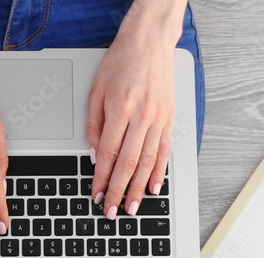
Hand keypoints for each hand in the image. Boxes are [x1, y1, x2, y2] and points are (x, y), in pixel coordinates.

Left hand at [87, 1, 185, 218]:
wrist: (149, 41)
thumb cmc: (120, 62)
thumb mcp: (96, 89)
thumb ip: (93, 124)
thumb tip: (94, 155)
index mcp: (120, 108)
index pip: (108, 153)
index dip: (101, 178)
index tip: (97, 194)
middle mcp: (141, 116)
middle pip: (128, 163)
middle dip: (119, 191)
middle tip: (112, 211)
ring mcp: (158, 118)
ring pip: (148, 161)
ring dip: (139, 188)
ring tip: (133, 207)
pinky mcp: (169, 119)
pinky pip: (165, 150)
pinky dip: (159, 171)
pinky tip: (154, 187)